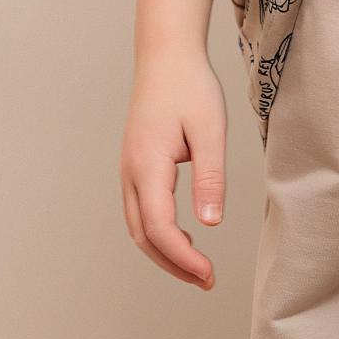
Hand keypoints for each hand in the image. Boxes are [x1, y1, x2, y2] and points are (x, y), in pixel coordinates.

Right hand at [120, 48, 226, 287]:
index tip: (209, 275)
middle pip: (144, 237)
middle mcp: (130, 173)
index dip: (183, 258)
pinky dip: (159, 236)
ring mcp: (128, 171)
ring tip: (197, 270)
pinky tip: (184, 240)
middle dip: (174, 265)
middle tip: (207, 281)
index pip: (160, 228)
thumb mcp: (209, 131)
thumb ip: (210, 178)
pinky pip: (140, 213)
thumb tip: (209, 223)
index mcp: (148, 165)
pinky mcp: (134, 169)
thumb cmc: (190, 88)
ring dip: (165, 254)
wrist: (165, 58)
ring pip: (138, 228)